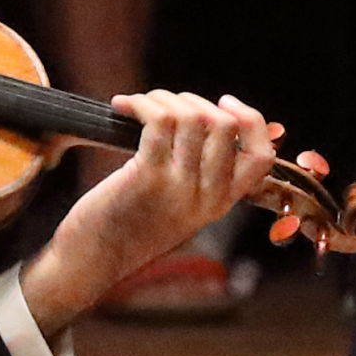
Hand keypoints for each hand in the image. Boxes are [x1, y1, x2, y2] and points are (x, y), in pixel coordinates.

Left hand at [29, 90, 283, 328]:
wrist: (94, 258)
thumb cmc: (133, 223)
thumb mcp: (181, 202)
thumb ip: (206, 168)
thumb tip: (241, 122)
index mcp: (222, 203)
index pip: (262, 157)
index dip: (251, 120)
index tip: (224, 102)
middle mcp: (208, 197)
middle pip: (225, 126)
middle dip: (194, 101)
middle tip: (166, 104)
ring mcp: (180, 187)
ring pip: (191, 117)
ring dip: (162, 98)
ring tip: (141, 104)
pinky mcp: (148, 177)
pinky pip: (158, 121)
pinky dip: (139, 103)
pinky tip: (122, 106)